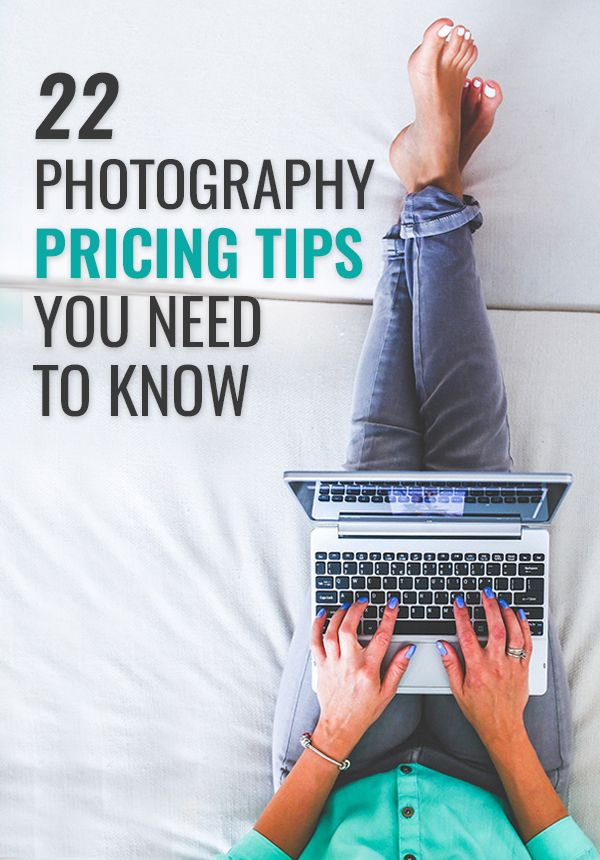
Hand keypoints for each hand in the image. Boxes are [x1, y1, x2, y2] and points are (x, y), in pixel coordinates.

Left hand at [310, 598, 414, 758]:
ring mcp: (332, 663)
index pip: (381, 637)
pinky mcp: (320, 665)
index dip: (388, 617)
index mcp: (368, 670)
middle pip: (349, 629)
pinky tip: (323, 614)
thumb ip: (398, 668)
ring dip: (339, 614)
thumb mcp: (388, 692)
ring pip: (331, 632)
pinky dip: (317, 625)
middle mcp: (349, 664)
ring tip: (347, 605)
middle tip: (364, 601)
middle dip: (356, 610)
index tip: (391, 604)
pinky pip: (315, 641)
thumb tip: (409, 650)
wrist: (340, 726)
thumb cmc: (364, 710)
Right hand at [437, 591, 532, 751]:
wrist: (502, 727)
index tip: (459, 603)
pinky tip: (520, 616)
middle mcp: (496, 665)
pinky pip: (527, 644)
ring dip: (508, 614)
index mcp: (477, 669)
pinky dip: (524, 628)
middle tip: (486, 593)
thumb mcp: (457, 690)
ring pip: (514, 634)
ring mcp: (512, 666)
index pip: (467, 636)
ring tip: (501, 601)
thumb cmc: (480, 711)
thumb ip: (450, 665)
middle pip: (495, 629)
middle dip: (490, 607)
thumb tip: (443, 646)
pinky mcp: (523, 669)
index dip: (462, 616)